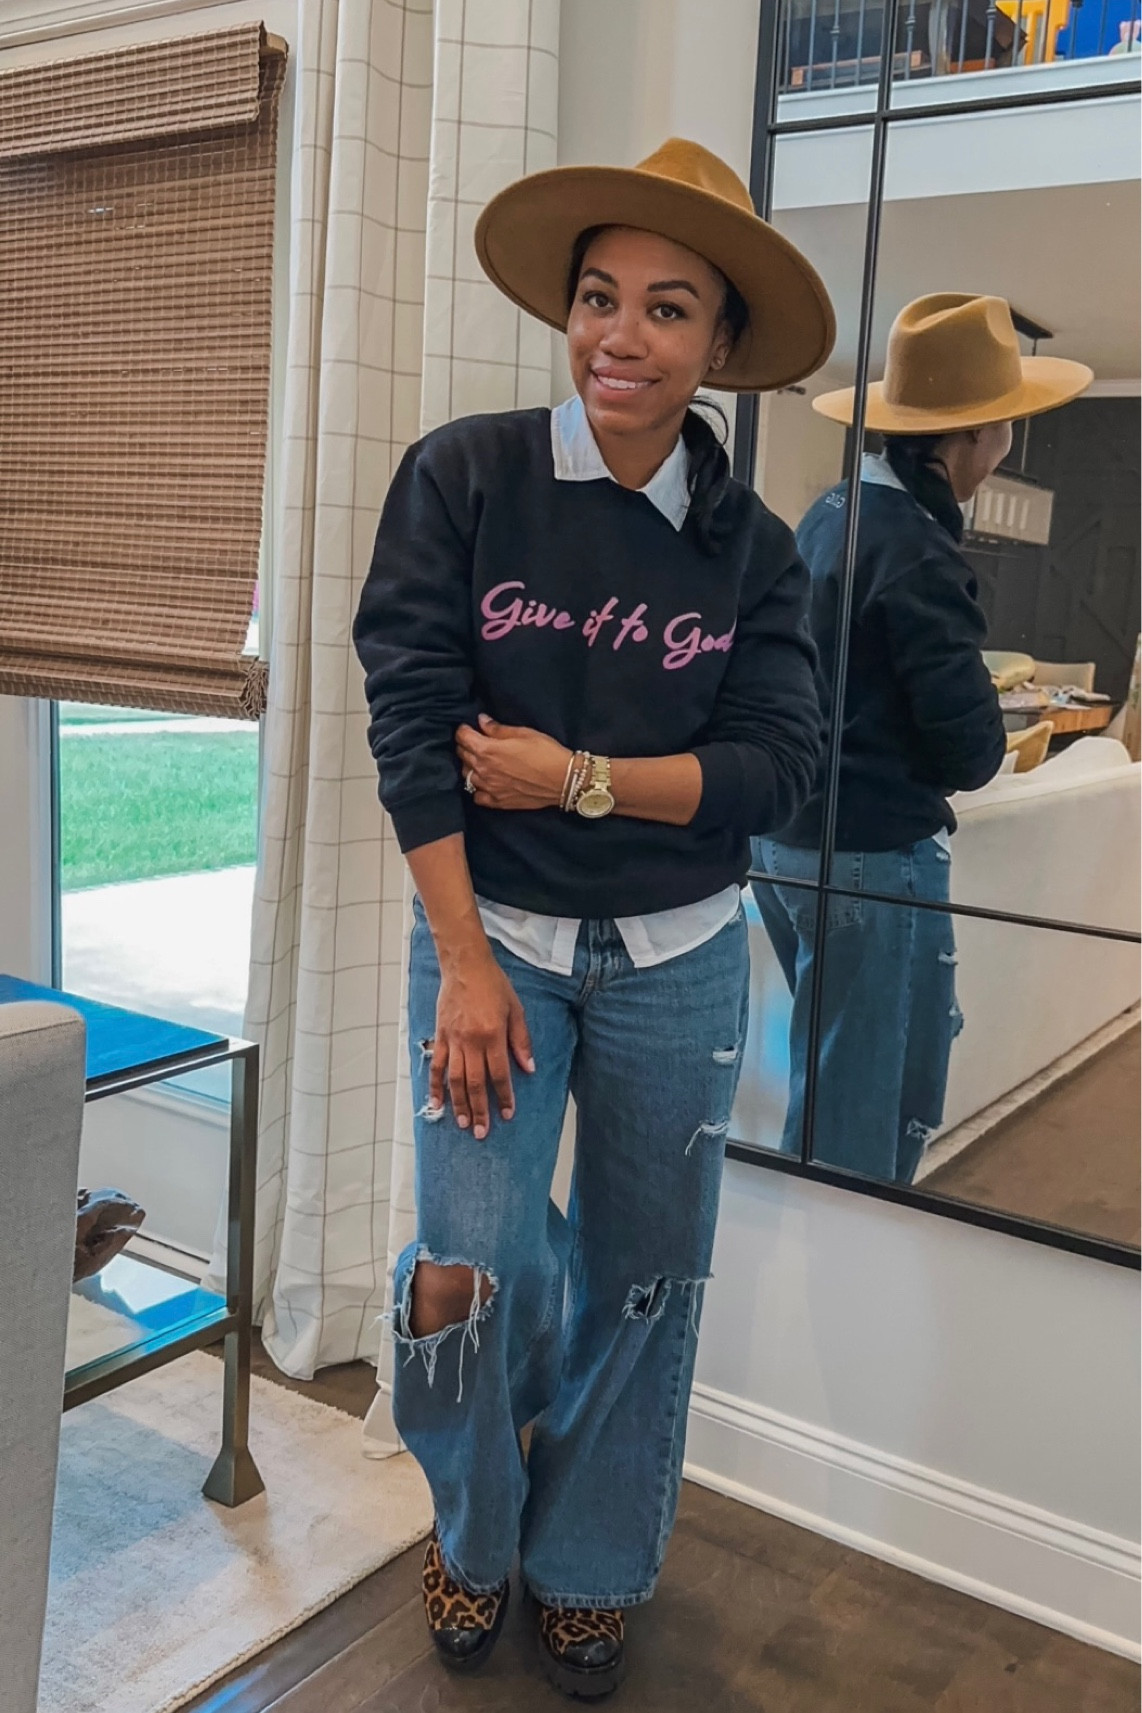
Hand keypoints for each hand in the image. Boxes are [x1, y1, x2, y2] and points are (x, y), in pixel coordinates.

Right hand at [430, 946, 534, 1139]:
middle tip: (482, 1132)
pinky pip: (436, 1066)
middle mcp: (471, 1041)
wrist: (465, 965)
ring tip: (463, 1124)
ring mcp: (453, 1040)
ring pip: (455, 1079)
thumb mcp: (516, 1009)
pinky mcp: (440, 1036)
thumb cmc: (494, 985)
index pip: (499, 1074)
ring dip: (459, 1104)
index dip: (504, 1096)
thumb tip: (528, 1068)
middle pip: (475, 1083)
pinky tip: (437, 1103)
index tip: (507, 1114)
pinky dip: (435, 1086)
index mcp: (493, 1035)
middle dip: (480, 1110)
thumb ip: (521, 1040)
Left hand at [456, 714, 569, 810]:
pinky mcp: (497, 802)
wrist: (563, 780)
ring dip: (470, 766)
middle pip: (462, 755)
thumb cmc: (545, 752)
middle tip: (476, 741)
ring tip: (481, 761)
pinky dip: (478, 788)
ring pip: (466, 775)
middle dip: (466, 745)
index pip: (462, 737)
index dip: (464, 730)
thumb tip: (481, 721)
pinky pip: (477, 796)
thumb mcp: (523, 733)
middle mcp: (483, 770)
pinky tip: (486, 783)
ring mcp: (489, 788)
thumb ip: (498, 729)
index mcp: (487, 750)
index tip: (469, 728)